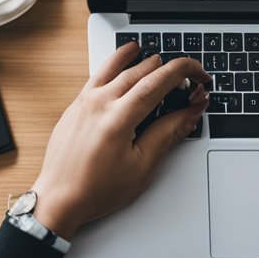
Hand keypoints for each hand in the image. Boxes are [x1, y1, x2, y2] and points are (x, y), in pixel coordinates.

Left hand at [30, 43, 209, 238]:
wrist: (57, 200)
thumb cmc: (95, 190)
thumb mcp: (141, 166)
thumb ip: (168, 133)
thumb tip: (190, 113)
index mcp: (118, 117)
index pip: (159, 80)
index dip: (186, 72)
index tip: (201, 76)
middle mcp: (100, 102)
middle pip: (142, 70)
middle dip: (170, 70)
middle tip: (188, 83)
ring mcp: (85, 101)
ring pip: (119, 66)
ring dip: (144, 60)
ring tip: (161, 58)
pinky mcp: (76, 104)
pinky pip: (99, 73)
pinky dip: (116, 61)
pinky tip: (124, 58)